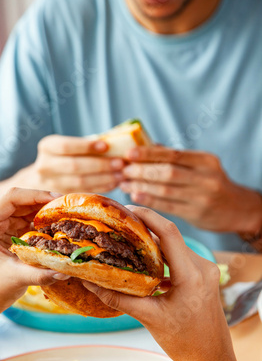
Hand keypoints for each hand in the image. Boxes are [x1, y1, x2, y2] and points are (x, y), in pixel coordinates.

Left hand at [0, 188, 68, 320]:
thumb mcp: (19, 279)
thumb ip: (41, 274)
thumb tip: (66, 271)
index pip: (11, 198)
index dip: (35, 195)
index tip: (58, 199)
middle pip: (21, 198)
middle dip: (45, 201)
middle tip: (68, 207)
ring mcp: (1, 219)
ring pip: (27, 205)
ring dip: (47, 208)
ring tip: (67, 214)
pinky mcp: (10, 224)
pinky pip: (30, 214)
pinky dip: (45, 217)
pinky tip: (59, 222)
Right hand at [15, 135, 123, 193]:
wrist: (36, 181)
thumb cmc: (60, 159)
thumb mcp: (65, 147)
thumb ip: (85, 145)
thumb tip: (116, 142)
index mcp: (46, 147)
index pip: (66, 146)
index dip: (86, 146)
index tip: (106, 146)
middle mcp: (44, 166)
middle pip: (75, 166)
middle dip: (100, 165)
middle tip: (120, 163)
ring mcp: (50, 185)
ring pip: (80, 183)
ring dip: (104, 179)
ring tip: (121, 174)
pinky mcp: (59, 199)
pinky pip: (83, 193)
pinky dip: (100, 188)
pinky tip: (114, 184)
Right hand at [83, 205, 236, 360]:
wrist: (211, 360)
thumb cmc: (184, 342)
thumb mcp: (148, 318)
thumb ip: (118, 298)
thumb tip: (90, 282)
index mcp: (192, 275)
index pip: (169, 233)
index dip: (147, 217)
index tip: (125, 210)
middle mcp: (202, 267)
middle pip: (171, 236)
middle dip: (145, 227)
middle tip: (119, 224)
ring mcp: (205, 271)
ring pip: (174, 246)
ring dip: (152, 242)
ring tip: (127, 240)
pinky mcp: (203, 277)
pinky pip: (179, 258)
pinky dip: (161, 256)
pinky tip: (142, 260)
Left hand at [120, 146, 261, 233]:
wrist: (237, 209)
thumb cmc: (211, 184)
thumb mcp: (201, 166)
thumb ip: (176, 158)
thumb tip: (147, 146)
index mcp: (206, 161)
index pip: (173, 154)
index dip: (149, 153)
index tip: (129, 154)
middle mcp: (206, 178)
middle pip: (167, 172)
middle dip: (142, 171)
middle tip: (124, 170)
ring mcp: (202, 197)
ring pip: (165, 190)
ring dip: (141, 186)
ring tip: (124, 184)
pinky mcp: (197, 214)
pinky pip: (168, 206)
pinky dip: (149, 200)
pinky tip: (135, 196)